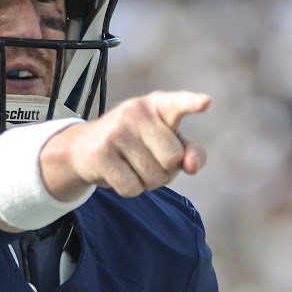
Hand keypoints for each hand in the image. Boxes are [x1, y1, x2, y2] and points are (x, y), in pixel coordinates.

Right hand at [41, 91, 209, 199]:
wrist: (86, 147)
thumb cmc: (137, 144)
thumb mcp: (168, 142)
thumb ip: (191, 152)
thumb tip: (192, 166)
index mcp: (158, 105)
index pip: (177, 104)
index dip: (191, 103)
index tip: (205, 103)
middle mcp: (137, 112)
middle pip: (173, 160)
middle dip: (166, 171)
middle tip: (148, 159)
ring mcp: (116, 131)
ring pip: (153, 178)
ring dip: (147, 182)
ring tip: (132, 165)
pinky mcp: (101, 153)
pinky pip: (133, 188)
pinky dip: (130, 188)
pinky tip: (119, 172)